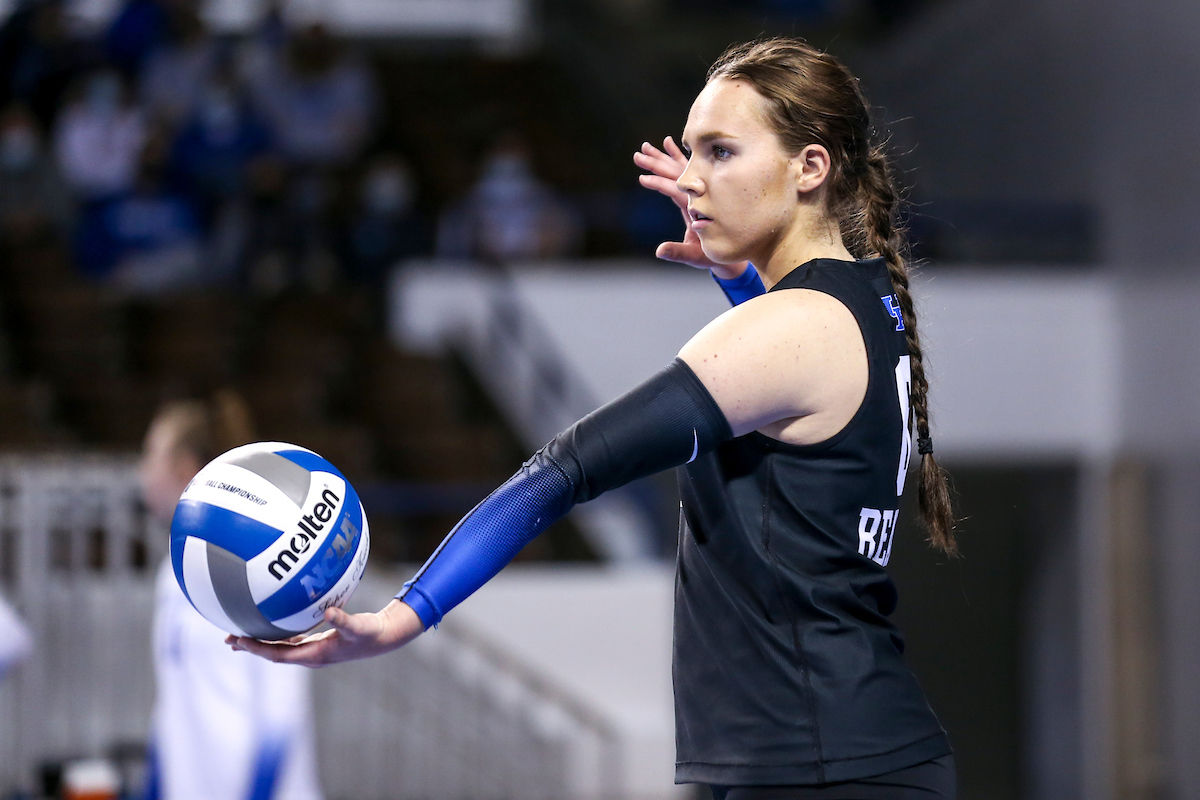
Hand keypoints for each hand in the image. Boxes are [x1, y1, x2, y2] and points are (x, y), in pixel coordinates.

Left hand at [227, 599, 423, 666]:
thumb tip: (329, 611)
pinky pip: (290, 640)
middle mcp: (310, 656)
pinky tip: (267, 626)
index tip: (239, 640)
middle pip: (273, 654)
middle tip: (228, 639)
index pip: (278, 654)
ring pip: (279, 648)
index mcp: (315, 655)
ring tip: (239, 636)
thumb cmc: (370, 632)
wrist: (383, 638)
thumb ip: (343, 620)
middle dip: (250, 647)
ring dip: (259, 643)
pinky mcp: (317, 643)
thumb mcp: (358, 626)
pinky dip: (275, 636)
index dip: (257, 649)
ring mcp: (312, 650)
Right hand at [633, 137, 748, 280]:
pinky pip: (688, 170)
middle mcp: (700, 194)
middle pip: (677, 173)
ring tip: (647, 147)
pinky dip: (677, 157)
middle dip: (657, 164)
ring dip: (663, 157)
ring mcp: (701, 190)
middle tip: (639, 155)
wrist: (731, 249)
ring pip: (680, 169)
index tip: (643, 178)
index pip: (676, 190)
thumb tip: (660, 251)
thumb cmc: (712, 255)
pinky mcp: (699, 190)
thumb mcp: (695, 256)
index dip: (660, 184)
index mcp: (698, 207)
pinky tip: (668, 145)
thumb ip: (677, 252)